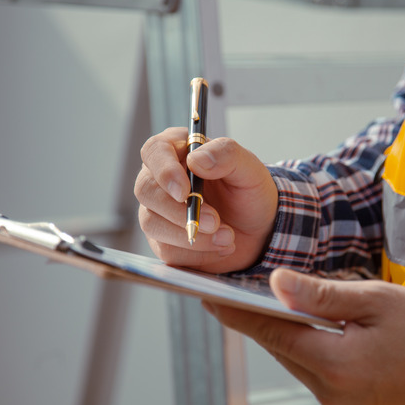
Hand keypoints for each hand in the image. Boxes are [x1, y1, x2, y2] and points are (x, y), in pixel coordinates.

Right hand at [135, 127, 277, 272]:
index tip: (184, 192)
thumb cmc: (250, 192)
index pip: (155, 151)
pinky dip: (197, 253)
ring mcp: (158, 211)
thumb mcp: (250, 169)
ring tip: (228, 237)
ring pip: (152, 223)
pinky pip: (166, 250)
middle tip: (214, 222)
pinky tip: (221, 247)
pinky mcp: (163, 240)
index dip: (164, 171)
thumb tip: (197, 160)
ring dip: (191, 236)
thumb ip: (227, 155)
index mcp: (179, 151)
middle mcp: (161, 179)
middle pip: (145, 190)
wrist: (259, 230)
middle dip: (179, 211)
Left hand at [204, 269, 404, 404]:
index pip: (272, 332)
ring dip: (283, 333)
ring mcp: (337, 404)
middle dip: (257, 319)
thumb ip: (320, 294)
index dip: (236, 313)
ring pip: (294, 360)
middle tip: (232, 292)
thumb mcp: (374, 301)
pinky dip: (303, 348)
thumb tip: (276, 283)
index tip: (208, 296)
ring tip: (265, 303)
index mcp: (336, 364)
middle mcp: (330, 392)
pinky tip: (303, 327)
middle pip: (280, 348)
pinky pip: (312, 372)